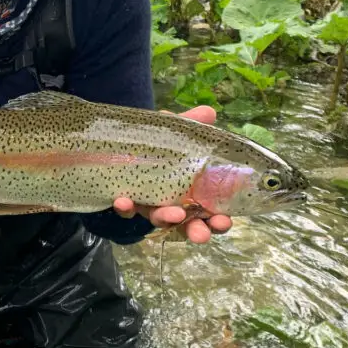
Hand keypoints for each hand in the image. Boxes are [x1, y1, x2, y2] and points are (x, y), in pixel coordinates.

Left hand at [113, 105, 232, 243]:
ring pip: (158, 219)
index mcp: (191, 192)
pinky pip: (125, 208)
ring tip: (173, 214)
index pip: (209, 212)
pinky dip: (125, 206)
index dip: (217, 221)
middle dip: (196, 231)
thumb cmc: (160, 143)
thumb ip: (191, 124)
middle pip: (188, 225)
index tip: (224, 221)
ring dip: (165, 218)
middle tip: (201, 234)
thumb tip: (209, 113)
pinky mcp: (126, 201)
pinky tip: (123, 201)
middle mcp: (172, 203)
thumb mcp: (176, 132)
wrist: (125, 141)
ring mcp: (148, 204)